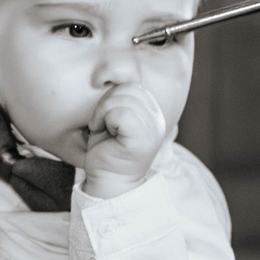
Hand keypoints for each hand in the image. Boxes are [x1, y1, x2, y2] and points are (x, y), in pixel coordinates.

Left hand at [78, 83, 169, 198]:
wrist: (107, 182)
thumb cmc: (107, 151)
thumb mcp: (113, 118)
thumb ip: (120, 99)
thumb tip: (112, 76)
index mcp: (153, 112)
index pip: (133, 85)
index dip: (112, 98)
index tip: (107, 120)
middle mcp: (158, 118)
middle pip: (128, 88)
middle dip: (106, 103)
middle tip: (101, 124)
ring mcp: (152, 128)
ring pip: (121, 99)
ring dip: (102, 113)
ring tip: (102, 129)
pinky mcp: (142, 138)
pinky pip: (119, 113)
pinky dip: (103, 120)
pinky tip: (102, 133)